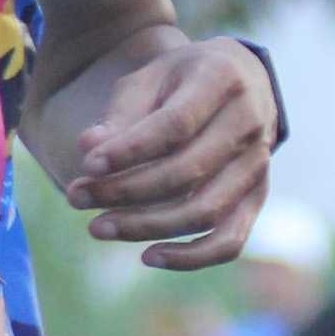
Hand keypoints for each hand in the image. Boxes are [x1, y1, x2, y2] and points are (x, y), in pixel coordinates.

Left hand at [66, 36, 277, 269]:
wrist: (242, 81)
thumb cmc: (183, 80)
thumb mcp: (150, 78)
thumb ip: (122, 113)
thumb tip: (89, 148)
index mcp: (223, 79)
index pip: (175, 125)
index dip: (130, 150)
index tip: (87, 164)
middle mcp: (250, 123)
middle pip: (187, 172)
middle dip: (125, 191)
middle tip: (75, 196)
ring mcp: (258, 165)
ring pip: (205, 211)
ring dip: (146, 226)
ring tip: (97, 227)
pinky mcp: (257, 197)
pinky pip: (229, 240)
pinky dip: (191, 257)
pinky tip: (147, 256)